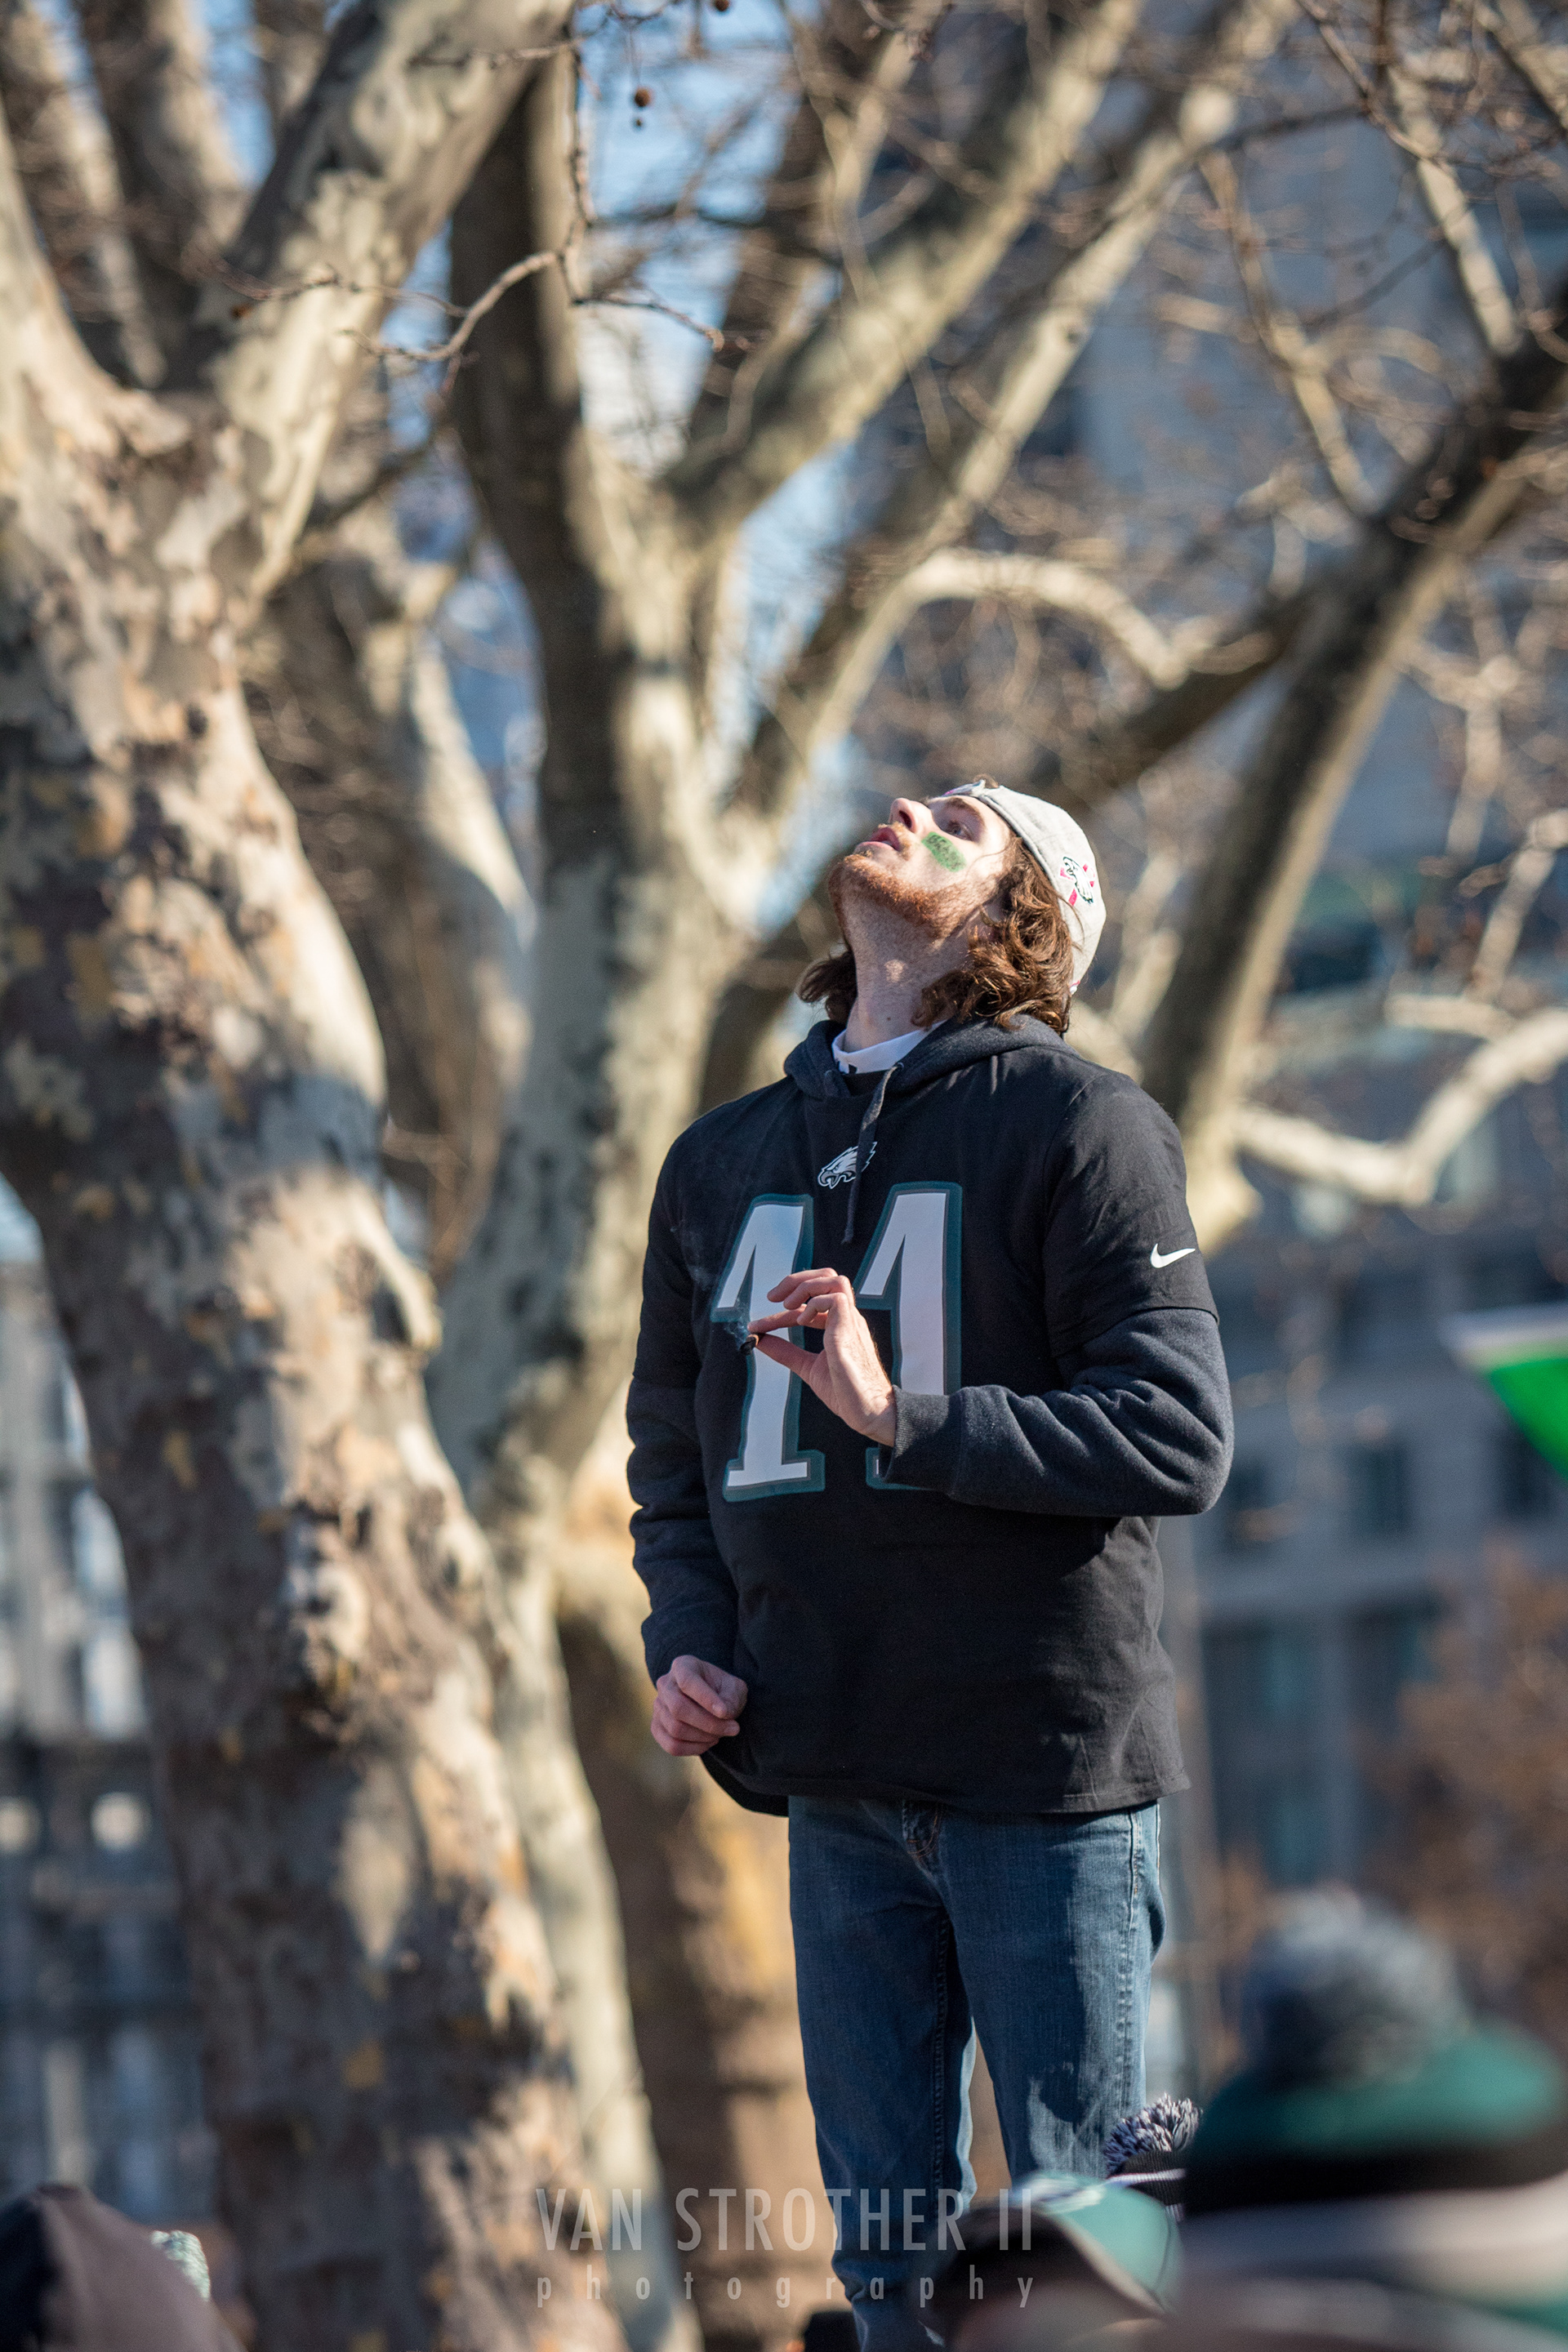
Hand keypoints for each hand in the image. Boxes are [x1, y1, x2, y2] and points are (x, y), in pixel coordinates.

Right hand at [652, 1655, 748, 1756]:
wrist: (712, 1701)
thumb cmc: (723, 1690)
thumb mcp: (734, 1688)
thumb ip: (731, 1699)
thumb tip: (722, 1715)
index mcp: (682, 1666)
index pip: (687, 1682)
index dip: (705, 1699)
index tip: (725, 1713)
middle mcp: (665, 1684)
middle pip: (678, 1708)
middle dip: (708, 1723)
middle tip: (733, 1728)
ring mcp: (658, 1706)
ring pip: (675, 1729)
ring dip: (704, 1737)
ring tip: (721, 1734)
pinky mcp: (657, 1727)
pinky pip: (671, 1745)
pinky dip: (693, 1749)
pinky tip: (708, 1742)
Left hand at [749, 1269, 896, 1445]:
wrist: (868, 1411)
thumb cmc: (846, 1393)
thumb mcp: (808, 1367)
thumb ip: (785, 1352)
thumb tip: (759, 1340)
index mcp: (840, 1325)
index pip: (810, 1303)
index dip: (782, 1312)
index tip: (758, 1326)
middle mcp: (847, 1319)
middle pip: (827, 1277)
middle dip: (795, 1280)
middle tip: (772, 1298)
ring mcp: (851, 1322)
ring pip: (833, 1280)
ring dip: (804, 1286)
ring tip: (785, 1306)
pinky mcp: (850, 1329)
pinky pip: (835, 1298)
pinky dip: (813, 1304)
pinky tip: (802, 1322)